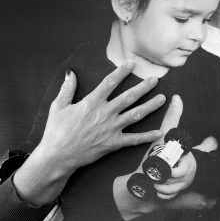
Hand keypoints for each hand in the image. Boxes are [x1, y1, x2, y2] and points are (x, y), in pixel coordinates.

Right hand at [15, 62, 165, 205]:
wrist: (57, 156)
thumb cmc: (56, 131)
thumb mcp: (58, 107)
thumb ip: (67, 89)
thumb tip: (70, 72)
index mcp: (91, 103)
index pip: (109, 83)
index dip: (121, 72)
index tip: (132, 64)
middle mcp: (104, 114)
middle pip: (128, 97)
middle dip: (143, 87)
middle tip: (155, 79)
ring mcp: (110, 129)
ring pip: (135, 115)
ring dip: (150, 106)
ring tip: (162, 99)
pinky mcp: (113, 143)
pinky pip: (134, 139)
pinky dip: (148, 136)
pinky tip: (160, 132)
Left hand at [113, 96, 217, 219]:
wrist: (139, 181)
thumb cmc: (152, 158)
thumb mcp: (163, 137)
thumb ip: (172, 118)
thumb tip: (177, 97)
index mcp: (189, 158)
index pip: (192, 161)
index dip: (181, 165)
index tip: (172, 165)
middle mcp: (189, 173)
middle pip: (180, 176)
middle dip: (166, 174)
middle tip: (158, 171)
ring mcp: (183, 186)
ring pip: (174, 187)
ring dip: (161, 183)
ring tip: (155, 178)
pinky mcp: (175, 197)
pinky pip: (169, 196)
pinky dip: (159, 193)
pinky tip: (156, 188)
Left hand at [153, 152, 196, 199]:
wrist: (196, 165)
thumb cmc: (186, 158)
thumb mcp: (182, 152)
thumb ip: (171, 152)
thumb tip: (157, 150)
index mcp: (186, 167)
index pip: (179, 172)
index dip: (170, 172)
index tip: (161, 170)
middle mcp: (185, 178)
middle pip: (171, 182)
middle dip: (160, 180)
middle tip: (152, 177)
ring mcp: (183, 185)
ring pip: (170, 191)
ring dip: (160, 188)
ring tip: (154, 184)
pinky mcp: (180, 190)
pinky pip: (171, 196)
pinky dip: (163, 195)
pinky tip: (157, 191)